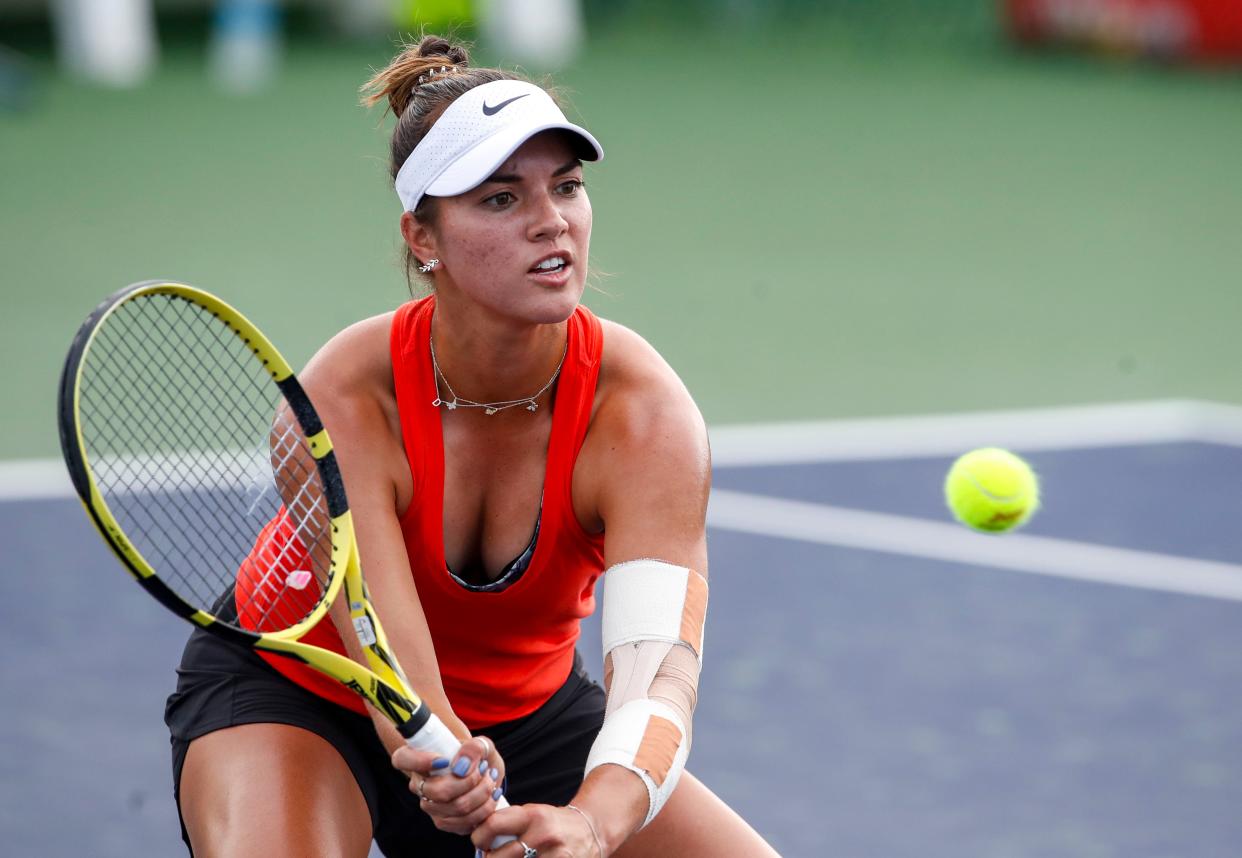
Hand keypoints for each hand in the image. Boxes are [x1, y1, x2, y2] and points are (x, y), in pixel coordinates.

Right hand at [391, 735, 505, 834]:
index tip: (445, 760)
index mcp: (418, 759)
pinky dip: (485, 809)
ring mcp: (430, 807)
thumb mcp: (480, 744)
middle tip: (483, 768)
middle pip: (438, 791)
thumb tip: (462, 766)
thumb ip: (474, 748)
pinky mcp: (445, 822)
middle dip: (470, 780)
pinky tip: (491, 795)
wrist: (484, 773)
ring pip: (457, 807)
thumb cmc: (476, 756)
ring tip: (490, 779)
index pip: (402, 758)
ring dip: (481, 793)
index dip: (419, 761)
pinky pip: (465, 823)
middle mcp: (419, 786)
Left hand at [472, 804, 603, 857]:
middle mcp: (542, 835)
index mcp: (533, 815)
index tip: (479, 842)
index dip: (479, 837)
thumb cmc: (555, 824)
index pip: (493, 824)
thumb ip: (508, 824)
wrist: (590, 831)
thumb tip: (479, 839)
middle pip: (498, 857)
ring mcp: (553, 855)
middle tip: (493, 856)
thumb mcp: (533, 814)